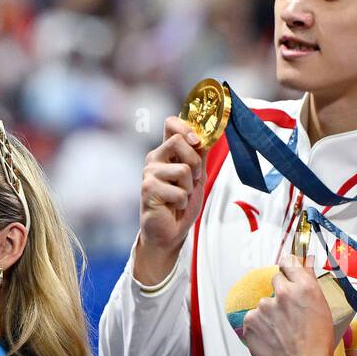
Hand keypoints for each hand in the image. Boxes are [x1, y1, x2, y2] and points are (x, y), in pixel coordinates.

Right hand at [132, 116, 206, 283]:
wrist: (170, 231)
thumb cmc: (181, 204)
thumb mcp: (197, 177)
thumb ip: (200, 156)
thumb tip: (209, 135)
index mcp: (166, 152)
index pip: (171, 123)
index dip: (186, 127)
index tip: (197, 141)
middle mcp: (155, 158)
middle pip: (179, 141)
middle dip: (195, 162)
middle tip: (193, 179)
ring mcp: (149, 173)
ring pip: (183, 169)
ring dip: (189, 188)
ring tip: (181, 197)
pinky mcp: (148, 189)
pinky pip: (179, 191)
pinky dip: (182, 202)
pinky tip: (173, 206)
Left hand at [241, 254, 336, 355]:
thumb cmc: (319, 343)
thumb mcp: (322, 308)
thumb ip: (309, 282)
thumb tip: (305, 261)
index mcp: (304, 287)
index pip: (288, 261)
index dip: (289, 269)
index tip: (289, 275)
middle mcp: (282, 292)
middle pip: (276, 281)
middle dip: (281, 293)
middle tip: (290, 314)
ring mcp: (263, 307)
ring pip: (265, 304)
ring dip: (271, 314)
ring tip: (282, 333)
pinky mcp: (250, 322)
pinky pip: (254, 319)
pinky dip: (260, 328)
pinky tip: (272, 340)